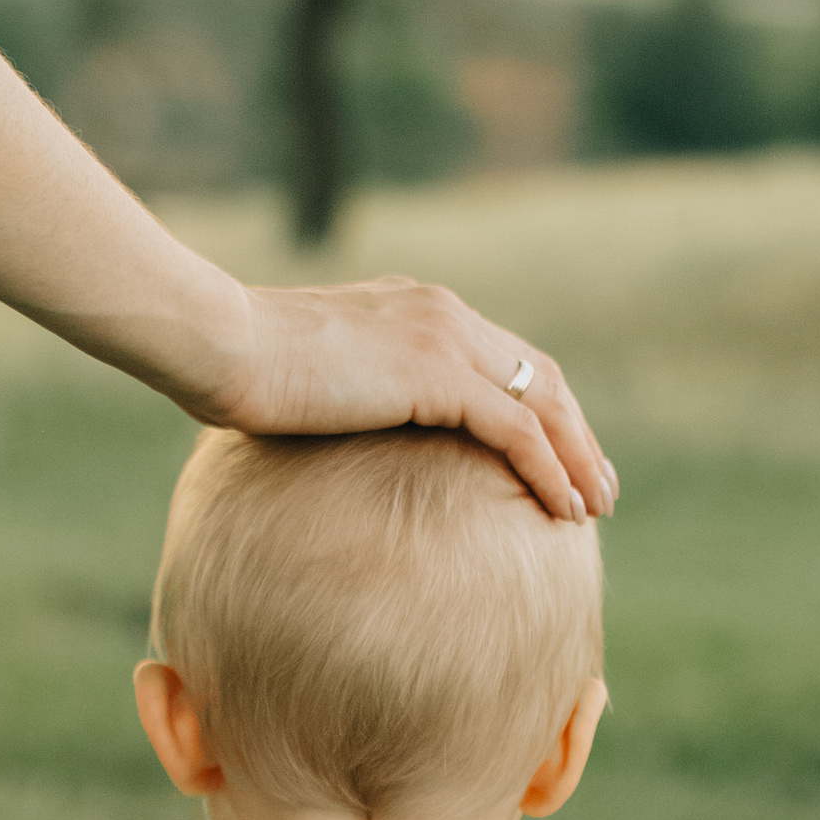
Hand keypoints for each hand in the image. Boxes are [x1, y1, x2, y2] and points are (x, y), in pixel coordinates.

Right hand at [218, 277, 613, 525]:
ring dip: (577, 458)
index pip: (501, 359)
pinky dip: (548, 470)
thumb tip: (342, 436)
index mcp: (418, 310)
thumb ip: (348, 394)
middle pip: (539, 376)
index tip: (560, 455)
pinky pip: (516, 430)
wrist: (220, 344)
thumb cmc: (239, 368)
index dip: (541, 409)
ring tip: (595, 507)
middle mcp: (443, 314)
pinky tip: (563, 510)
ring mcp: (444, 339)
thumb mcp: (310, 378)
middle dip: (577, 434)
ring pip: (542, 403)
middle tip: (599, 486)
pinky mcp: (437, 375)